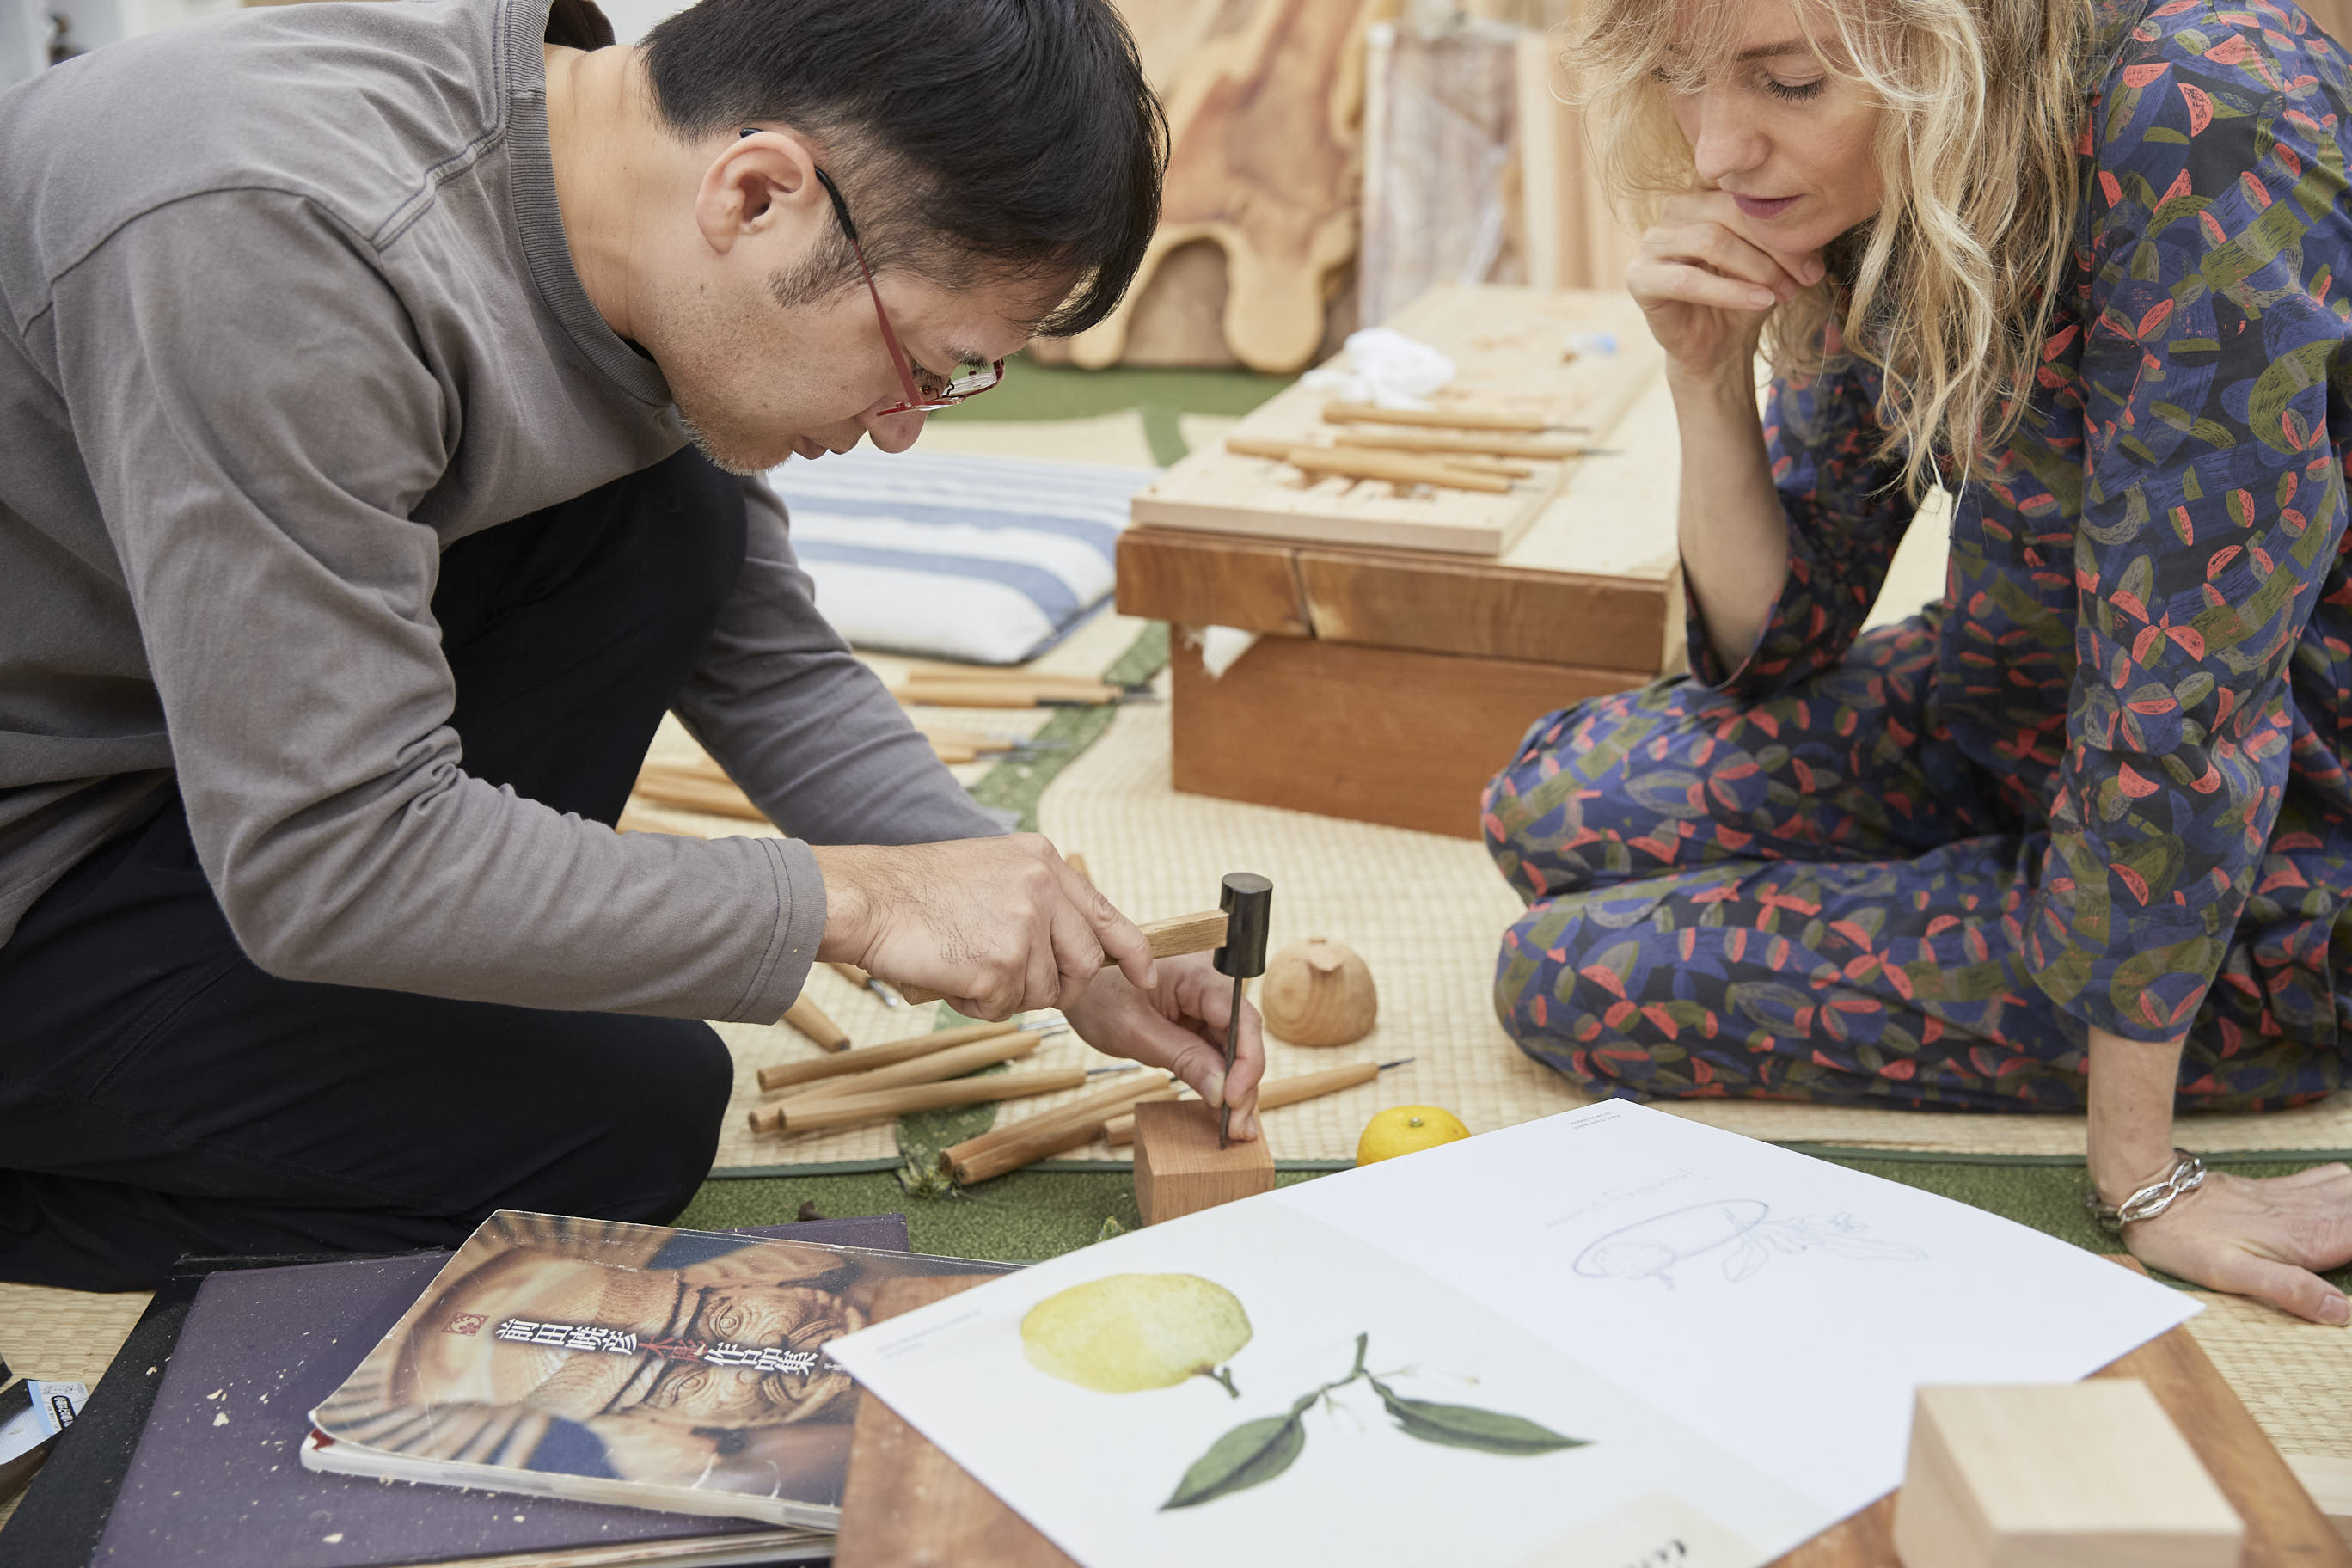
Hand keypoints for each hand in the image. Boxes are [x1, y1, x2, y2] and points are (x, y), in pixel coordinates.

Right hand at [811, 836, 1152, 1019]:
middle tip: (1011, 981)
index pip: (1107, 915)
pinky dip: (976, 1003)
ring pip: (1042, 992)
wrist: (867, 899)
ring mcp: (1024, 925)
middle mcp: (1043, 888)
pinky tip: (949, 974)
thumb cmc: (916, 892)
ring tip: (963, 964)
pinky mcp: (1001, 962)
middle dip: (1056, 986)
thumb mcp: (992, 872)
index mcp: (1043, 862)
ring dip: (1004, 993)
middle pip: (1082, 965)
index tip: (1144, 974)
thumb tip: (1071, 949)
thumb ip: (1036, 901)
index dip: (1131, 952)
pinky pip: (1004, 1007)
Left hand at [1061, 950, 1266, 1139]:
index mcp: (1197, 972)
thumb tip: (1221, 1092)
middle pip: (1242, 1036)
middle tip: (1237, 1128)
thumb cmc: (1097, 995)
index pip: (1239, 1016)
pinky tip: (1223, 1113)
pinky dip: (1220, 1080)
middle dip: (1242, 1084)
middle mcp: (1210, 983)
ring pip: (1234, 1048)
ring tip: (1235, 1129)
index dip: (1246, 1061)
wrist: (1079, 983)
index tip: (1232, 1099)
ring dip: (1235, 1089)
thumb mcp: (1135, 1032)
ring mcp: (1206, 1002)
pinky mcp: (1199, 1019)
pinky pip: (1217, 1050)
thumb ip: (1183, 1059)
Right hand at [1629, 191, 1825, 384]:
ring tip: (1784, 292)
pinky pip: (1688, 280)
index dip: (1781, 219)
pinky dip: (1730, 292)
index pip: (1743, 189)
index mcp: (1704, 193)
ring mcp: (1651, 242)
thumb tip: (1817, 218)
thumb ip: (1785, 232)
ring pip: (1711, 241)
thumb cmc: (1747, 295)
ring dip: (1756, 269)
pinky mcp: (1639, 277)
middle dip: (1774, 246)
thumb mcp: (1773, 258)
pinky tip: (1760, 302)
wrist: (1719, 346)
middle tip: (1806, 276)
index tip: (1814, 255)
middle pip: (1728, 212)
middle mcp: (1673, 209)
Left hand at [2120, 1164, 2351, 1324]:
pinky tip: (2351, 1191)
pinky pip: (2334, 1179)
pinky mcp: (2281, 1188)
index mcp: (2308, 1239)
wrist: (2153, 1195)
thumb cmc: (2187, 1240)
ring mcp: (2298, 1197)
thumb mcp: (2233, 1275)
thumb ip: (2291, 1291)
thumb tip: (2343, 1313)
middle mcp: (2311, 1213)